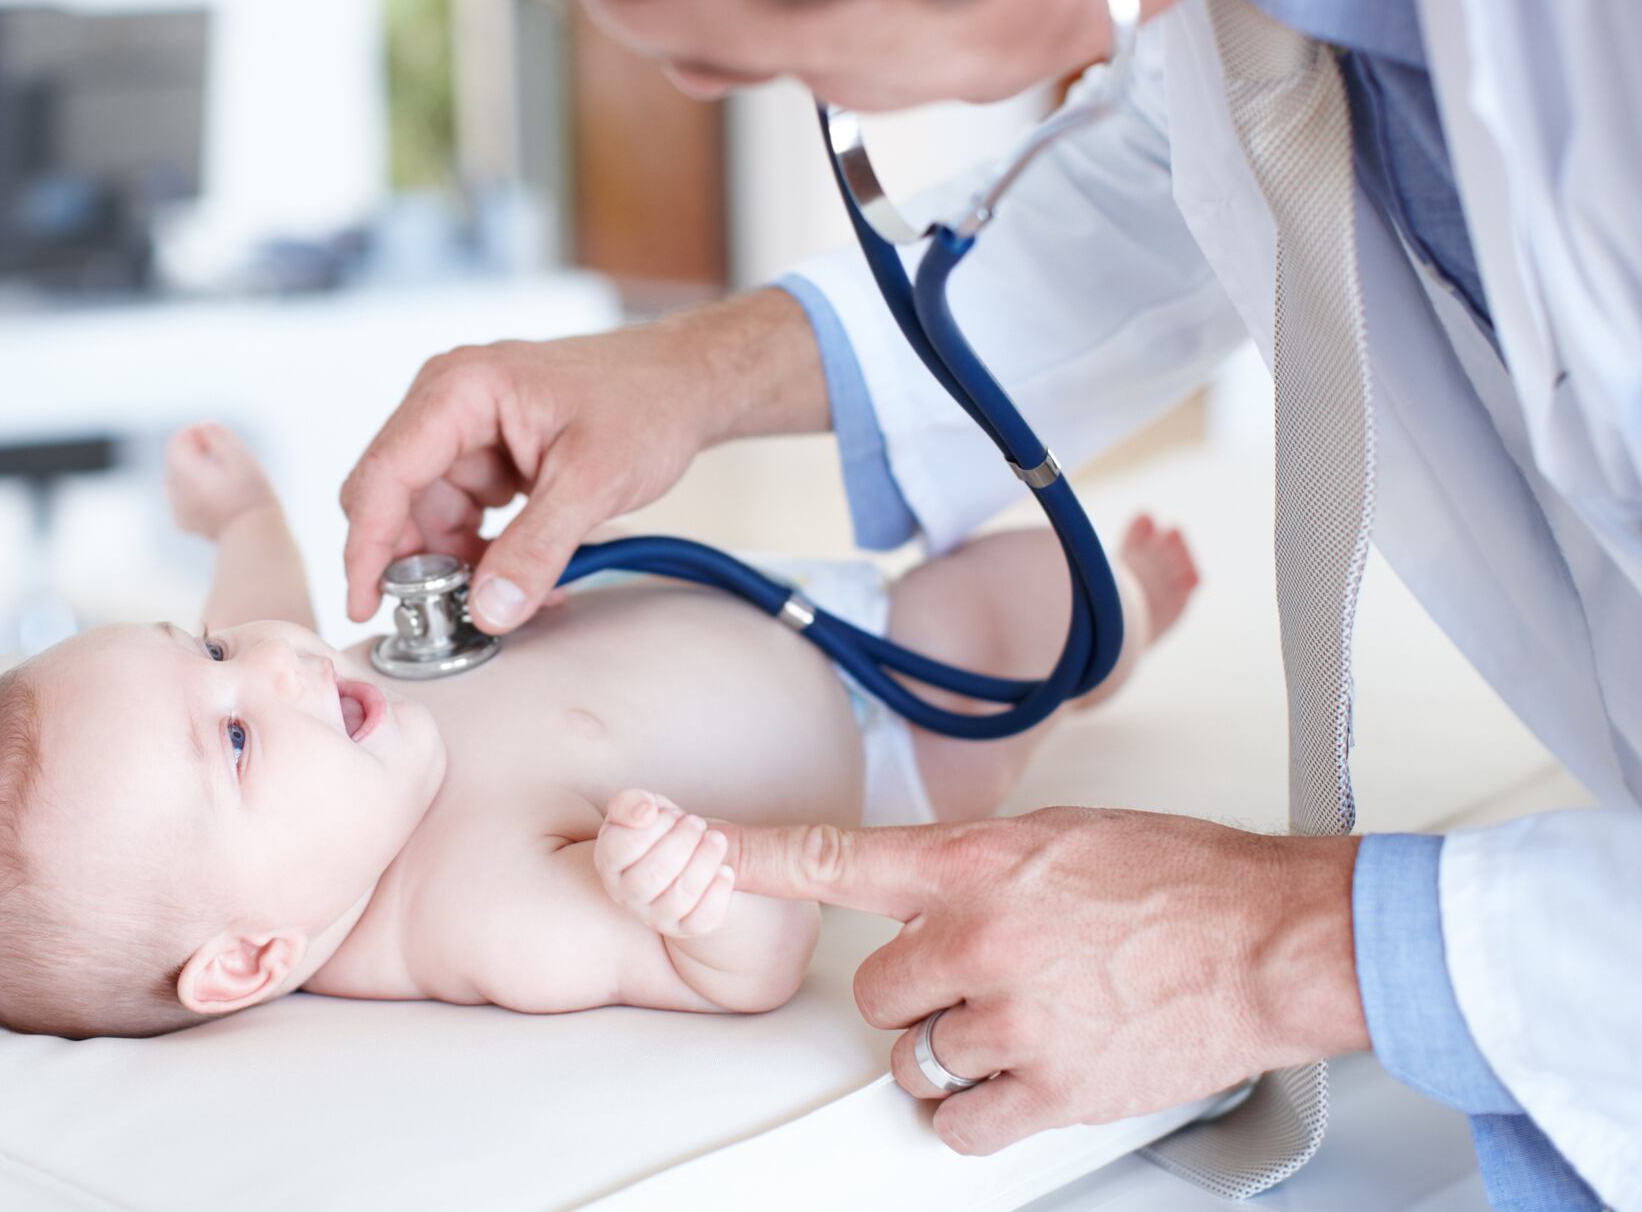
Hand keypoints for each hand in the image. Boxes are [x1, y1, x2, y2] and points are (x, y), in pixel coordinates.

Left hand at [165, 422, 277, 539]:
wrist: (254, 538)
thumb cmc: (252, 496)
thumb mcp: (240, 456)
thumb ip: (218, 435)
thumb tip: (203, 427)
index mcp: (186, 474)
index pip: (178, 441)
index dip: (198, 433)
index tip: (220, 439)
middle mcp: (176, 492)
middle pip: (177, 458)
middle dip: (198, 451)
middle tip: (228, 460)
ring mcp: (178, 510)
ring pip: (179, 478)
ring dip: (197, 471)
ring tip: (225, 480)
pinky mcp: (185, 523)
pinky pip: (183, 498)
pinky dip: (196, 491)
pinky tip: (219, 498)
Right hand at [338, 290, 825, 632]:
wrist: (687, 382)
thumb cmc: (647, 402)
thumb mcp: (593, 482)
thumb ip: (536, 549)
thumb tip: (488, 611)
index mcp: (460, 389)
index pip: (385, 474)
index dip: (368, 545)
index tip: (365, 604)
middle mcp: (448, 404)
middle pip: (396, 499)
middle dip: (418, 563)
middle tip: (449, 616)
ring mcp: (466, 431)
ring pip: (429, 517)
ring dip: (460, 566)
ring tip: (514, 597)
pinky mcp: (487, 456)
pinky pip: (463, 516)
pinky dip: (484, 554)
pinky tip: (525, 578)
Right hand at [595, 790, 735, 937]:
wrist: (683, 856)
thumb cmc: (657, 830)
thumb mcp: (641, 807)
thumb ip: (632, 802)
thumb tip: (645, 811)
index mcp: (608, 862)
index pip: (622, 848)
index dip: (653, 826)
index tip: (672, 814)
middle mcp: (626, 895)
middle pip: (653, 874)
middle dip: (683, 842)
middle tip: (697, 823)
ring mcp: (654, 916)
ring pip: (680, 897)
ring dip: (705, 861)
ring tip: (716, 839)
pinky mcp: (684, 929)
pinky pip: (702, 920)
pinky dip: (718, 893)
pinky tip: (725, 871)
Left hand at [714, 807, 1366, 1154]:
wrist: (1268, 938)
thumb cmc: (1180, 878)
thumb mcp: (1059, 837)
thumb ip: (976, 866)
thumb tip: (926, 893)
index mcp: (977, 862)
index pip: (836, 856)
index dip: (751, 856)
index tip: (690, 846)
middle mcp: (981, 936)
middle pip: (877, 989)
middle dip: (915, 992)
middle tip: (975, 980)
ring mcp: (1014, 1016)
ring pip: (915, 1056)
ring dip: (948, 1050)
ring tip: (1014, 1024)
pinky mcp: (1052, 1086)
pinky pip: (960, 1121)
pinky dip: (972, 1111)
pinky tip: (1012, 1079)